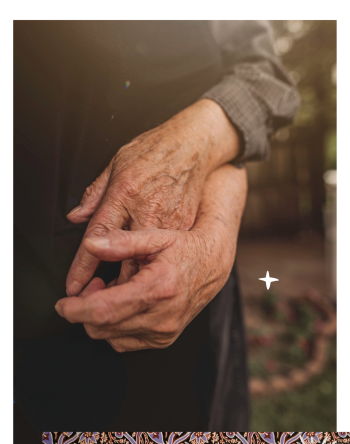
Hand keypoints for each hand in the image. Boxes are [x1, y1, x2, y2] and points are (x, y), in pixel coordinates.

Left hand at [55, 165, 246, 351]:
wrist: (213, 265)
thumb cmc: (184, 247)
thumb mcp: (155, 236)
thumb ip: (121, 241)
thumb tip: (90, 244)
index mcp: (157, 290)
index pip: (103, 311)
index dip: (75, 310)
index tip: (62, 303)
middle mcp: (162, 317)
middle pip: (102, 328)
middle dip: (85, 311)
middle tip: (94, 285)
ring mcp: (164, 332)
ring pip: (111, 338)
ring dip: (100, 319)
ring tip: (111, 291)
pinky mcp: (164, 339)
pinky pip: (125, 342)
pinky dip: (115, 327)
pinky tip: (123, 305)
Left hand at [65, 99, 240, 295]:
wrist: (193, 145)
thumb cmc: (152, 151)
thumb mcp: (116, 163)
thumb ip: (95, 194)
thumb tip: (76, 216)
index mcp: (125, 195)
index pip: (98, 239)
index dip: (83, 267)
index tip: (73, 287)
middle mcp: (148, 213)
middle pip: (125, 262)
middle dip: (107, 288)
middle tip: (92, 298)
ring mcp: (170, 223)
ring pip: (147, 266)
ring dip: (129, 285)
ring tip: (114, 296)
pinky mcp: (185, 228)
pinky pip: (165, 256)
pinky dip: (151, 272)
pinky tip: (142, 280)